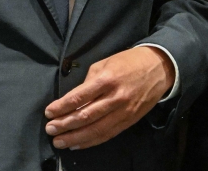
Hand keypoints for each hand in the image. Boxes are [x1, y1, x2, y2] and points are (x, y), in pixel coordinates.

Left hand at [44, 46, 175, 149]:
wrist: (159, 68)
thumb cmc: (128, 62)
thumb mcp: (105, 63)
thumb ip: (89, 81)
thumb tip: (74, 100)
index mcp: (107, 79)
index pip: (79, 97)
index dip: (61, 107)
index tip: (49, 112)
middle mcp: (115, 97)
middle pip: (85, 116)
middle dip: (64, 125)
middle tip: (50, 130)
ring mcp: (124, 111)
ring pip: (96, 129)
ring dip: (75, 138)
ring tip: (59, 141)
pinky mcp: (130, 120)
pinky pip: (108, 134)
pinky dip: (91, 141)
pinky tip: (78, 144)